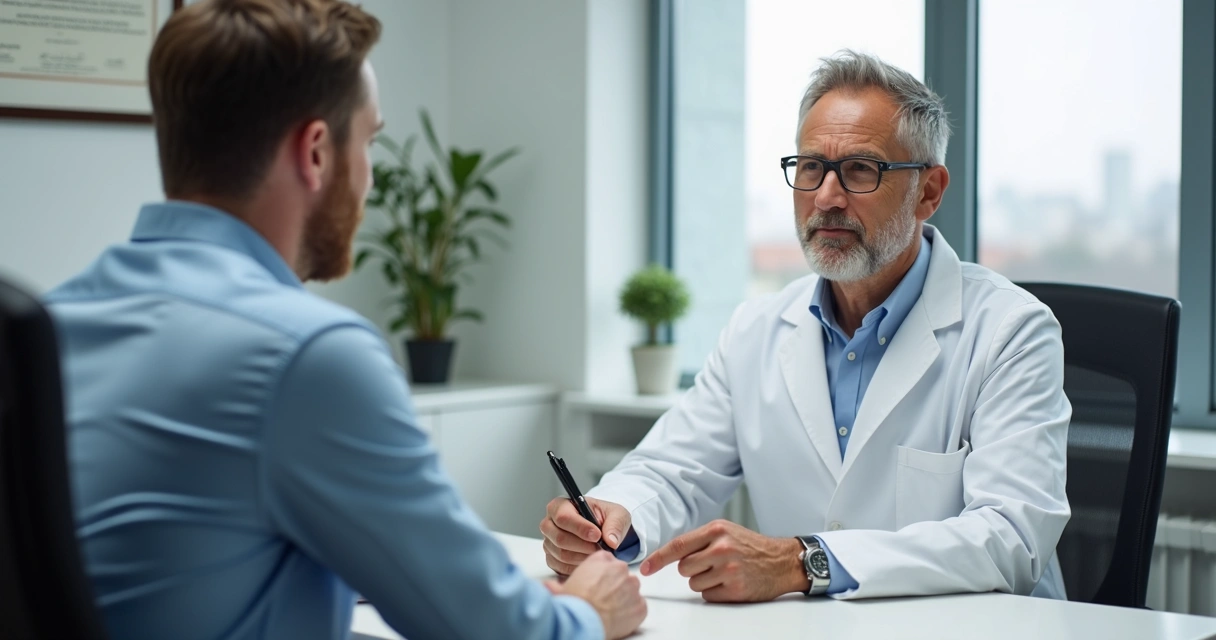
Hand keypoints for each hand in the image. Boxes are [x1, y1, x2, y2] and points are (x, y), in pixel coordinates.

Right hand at [540, 496, 631, 574]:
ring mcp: (549, 542)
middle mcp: (550, 523)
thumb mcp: (617, 514)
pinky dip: (578, 567)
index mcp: (561, 505)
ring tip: (597, 554)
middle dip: (583, 545)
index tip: (597, 535)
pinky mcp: (552, 558)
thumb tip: (611, 541)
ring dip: (582, 557)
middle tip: (600, 547)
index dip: (580, 527)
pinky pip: (561, 567)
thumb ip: (615, 524)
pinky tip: (590, 561)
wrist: (603, 532)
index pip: (563, 517)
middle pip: (559, 538)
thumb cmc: (606, 518)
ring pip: (561, 554)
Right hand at [550, 551, 646, 639]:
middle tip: (602, 599)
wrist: (583, 621)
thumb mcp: (559, 589)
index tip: (597, 582)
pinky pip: (639, 606)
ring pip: (631, 590)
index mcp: (600, 560)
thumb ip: (555, 585)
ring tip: (609, 610)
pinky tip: (618, 618)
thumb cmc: (572, 603)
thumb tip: (547, 587)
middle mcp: (619, 569)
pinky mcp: (641, 604)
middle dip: (614, 585)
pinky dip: (631, 613)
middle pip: (621, 574)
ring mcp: (632, 586)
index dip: (602, 572)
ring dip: (624, 598)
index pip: (607, 559)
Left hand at [640, 519, 807, 602]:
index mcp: (716, 530)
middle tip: (711, 564)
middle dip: (692, 569)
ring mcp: (729, 570)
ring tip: (724, 573)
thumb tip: (670, 555)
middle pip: (684, 568)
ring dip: (704, 581)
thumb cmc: (751, 546)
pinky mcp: (735, 589)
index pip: (678, 545)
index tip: (646, 569)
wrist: (782, 561)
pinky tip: (730, 583)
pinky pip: (708, 595)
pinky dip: (715, 592)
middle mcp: (722, 548)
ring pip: (694, 583)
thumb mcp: (725, 532)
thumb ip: (699, 540)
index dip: (658, 559)